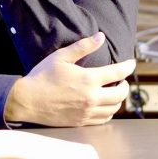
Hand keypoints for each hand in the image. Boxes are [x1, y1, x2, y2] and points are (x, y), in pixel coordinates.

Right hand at [3, 32, 136, 126]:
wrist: (26, 100)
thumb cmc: (42, 76)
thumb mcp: (61, 56)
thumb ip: (83, 46)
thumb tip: (101, 36)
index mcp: (87, 79)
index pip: (117, 73)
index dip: (128, 67)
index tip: (131, 63)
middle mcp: (91, 98)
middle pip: (120, 94)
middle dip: (125, 85)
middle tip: (122, 79)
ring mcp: (87, 112)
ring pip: (114, 108)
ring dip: (118, 99)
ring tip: (113, 91)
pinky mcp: (81, 122)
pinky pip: (103, 120)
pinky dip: (108, 112)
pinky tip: (104, 105)